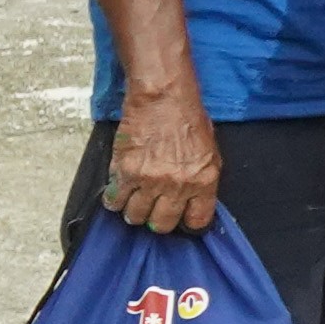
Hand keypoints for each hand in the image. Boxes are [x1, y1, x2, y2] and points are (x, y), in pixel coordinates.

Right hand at [103, 102, 224, 235]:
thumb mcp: (210, 153)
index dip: (186, 222)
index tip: (180, 219)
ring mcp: (149, 180)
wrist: (164, 99)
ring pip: (135, 216)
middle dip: (156, 220)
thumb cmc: (189, 120)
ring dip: (134, 211)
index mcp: (203, 181)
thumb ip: (202, 181)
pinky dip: (114, 199)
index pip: (196, 220)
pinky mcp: (125, 172)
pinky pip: (114, 200)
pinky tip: (120, 192)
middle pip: (161, 224)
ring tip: (135, 199)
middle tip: (153, 209)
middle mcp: (177, 185)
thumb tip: (193, 202)